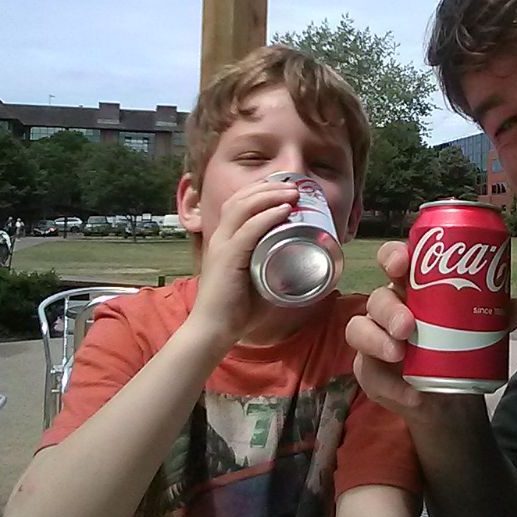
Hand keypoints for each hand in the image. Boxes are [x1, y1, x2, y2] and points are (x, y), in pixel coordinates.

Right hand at [183, 179, 298, 353]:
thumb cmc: (236, 309)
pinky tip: (283, 210)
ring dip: (270, 196)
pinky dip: (267, 217)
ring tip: (293, 193)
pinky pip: (248, 230)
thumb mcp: (258, 280)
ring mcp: (222, 246)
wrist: (214, 330)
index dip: (261, 190)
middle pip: (241, 198)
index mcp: (225, 239)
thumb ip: (273, 269)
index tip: (286, 187)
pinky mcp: (227, 258)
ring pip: (244, 207)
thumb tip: (302, 264)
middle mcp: (221, 237)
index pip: (239, 202)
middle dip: (269, 187)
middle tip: (295, 186)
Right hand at [346, 241, 516, 421]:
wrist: (451, 394)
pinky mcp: (369, 370)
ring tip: (399, 354)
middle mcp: (389, 308)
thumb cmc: (460, 345)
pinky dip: (389, 384)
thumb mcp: (482, 329)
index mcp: (412, 287)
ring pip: (359, 329)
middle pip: (377, 298)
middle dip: (389, 309)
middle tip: (408, 326)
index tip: (403, 264)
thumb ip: (498, 316)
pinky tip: (409, 394)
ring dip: (376, 341)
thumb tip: (516, 306)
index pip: (394, 261)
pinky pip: (368, 373)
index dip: (393, 256)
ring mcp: (374, 338)